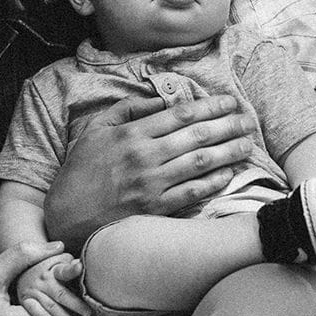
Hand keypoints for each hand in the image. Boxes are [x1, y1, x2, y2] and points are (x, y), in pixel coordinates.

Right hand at [14, 250, 89, 315]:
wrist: (22, 272)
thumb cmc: (48, 269)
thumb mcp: (58, 262)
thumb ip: (69, 264)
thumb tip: (80, 264)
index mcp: (54, 270)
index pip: (64, 270)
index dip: (72, 269)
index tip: (79, 267)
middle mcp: (44, 281)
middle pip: (61, 294)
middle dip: (75, 305)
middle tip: (88, 313)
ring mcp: (34, 291)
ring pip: (51, 306)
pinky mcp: (27, 301)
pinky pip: (34, 309)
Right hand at [44, 93, 257, 248]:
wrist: (67, 216)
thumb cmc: (81, 171)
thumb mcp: (95, 130)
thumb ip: (126, 110)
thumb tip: (158, 99)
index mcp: (132, 134)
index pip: (181, 114)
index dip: (210, 106)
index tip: (229, 101)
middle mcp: (145, 157)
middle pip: (197, 135)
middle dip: (228, 125)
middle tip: (248, 119)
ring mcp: (152, 184)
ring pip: (200, 162)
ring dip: (228, 151)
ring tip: (248, 143)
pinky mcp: (156, 209)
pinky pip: (192, 192)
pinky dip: (214, 181)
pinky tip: (230, 172)